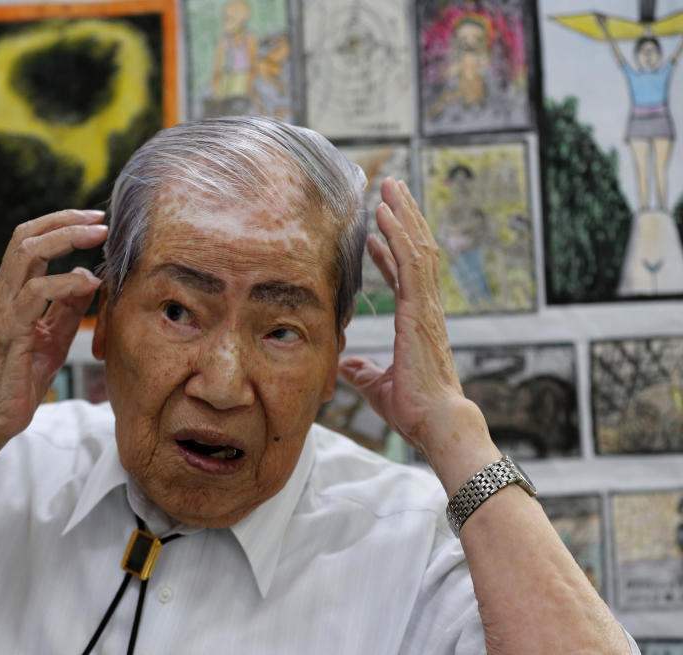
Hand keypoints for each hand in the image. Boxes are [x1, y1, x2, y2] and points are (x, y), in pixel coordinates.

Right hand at [0, 209, 106, 443]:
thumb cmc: (19, 380)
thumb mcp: (53, 338)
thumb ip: (67, 308)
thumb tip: (87, 277)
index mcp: (9, 292)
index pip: (28, 241)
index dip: (59, 224)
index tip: (93, 221)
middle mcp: (2, 294)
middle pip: (26, 236)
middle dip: (65, 221)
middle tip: (98, 219)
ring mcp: (3, 309)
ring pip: (28, 254)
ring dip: (67, 239)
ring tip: (97, 237)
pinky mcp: (11, 330)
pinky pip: (37, 293)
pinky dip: (67, 282)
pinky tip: (89, 283)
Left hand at [338, 179, 475, 460]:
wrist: (435, 420)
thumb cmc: (414, 409)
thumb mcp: (377, 387)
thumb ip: (363, 373)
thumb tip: (347, 368)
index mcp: (417, 321)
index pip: (405, 275)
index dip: (393, 249)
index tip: (380, 229)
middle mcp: (424, 307)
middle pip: (416, 251)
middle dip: (404, 218)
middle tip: (392, 188)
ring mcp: (424, 306)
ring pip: (416, 249)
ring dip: (402, 216)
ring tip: (390, 188)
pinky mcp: (420, 309)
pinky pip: (410, 264)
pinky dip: (399, 236)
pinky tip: (385, 217)